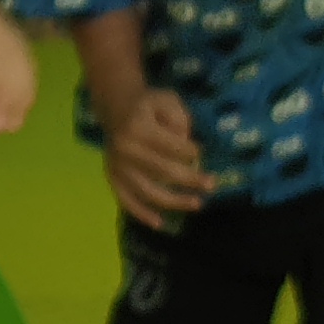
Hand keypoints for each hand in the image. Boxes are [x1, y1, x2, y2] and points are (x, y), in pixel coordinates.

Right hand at [105, 89, 208, 225]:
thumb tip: (186, 145)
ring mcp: (117, 166)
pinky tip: (159, 224)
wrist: (115, 108)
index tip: (203, 154)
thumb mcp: (167, 100)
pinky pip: (126, 200)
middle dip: (191, 179)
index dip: (190, 152)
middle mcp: (125, 148)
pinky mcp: (111, 177)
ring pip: (147, 190)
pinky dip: (141, 214)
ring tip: (197, 204)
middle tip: (212, 185)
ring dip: (174, 201)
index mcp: (138, 127)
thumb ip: (179, 119)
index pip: (170, 146)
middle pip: (162, 170)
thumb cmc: (148, 105)